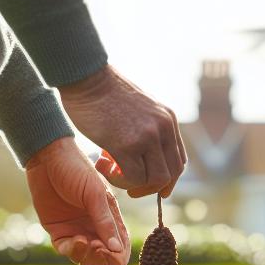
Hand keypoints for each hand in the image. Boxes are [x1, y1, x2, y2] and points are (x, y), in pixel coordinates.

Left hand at [25, 139, 128, 264]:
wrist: (46, 158)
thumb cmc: (76, 170)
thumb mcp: (95, 194)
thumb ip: (105, 222)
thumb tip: (116, 250)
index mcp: (111, 219)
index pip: (121, 248)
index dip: (118, 257)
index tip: (112, 256)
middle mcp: (95, 228)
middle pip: (103, 258)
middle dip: (102, 258)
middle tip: (97, 248)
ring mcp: (77, 231)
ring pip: (85, 258)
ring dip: (87, 256)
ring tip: (84, 242)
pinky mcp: (58, 231)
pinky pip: (66, 250)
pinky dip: (72, 250)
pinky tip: (75, 240)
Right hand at [58, 64, 185, 197]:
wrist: (86, 75)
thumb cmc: (103, 91)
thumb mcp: (139, 106)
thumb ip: (148, 127)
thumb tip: (145, 153)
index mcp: (167, 120)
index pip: (179, 160)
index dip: (167, 179)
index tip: (150, 185)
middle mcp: (162, 128)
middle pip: (172, 173)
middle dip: (154, 188)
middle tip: (132, 189)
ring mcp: (147, 136)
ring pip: (156, 180)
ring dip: (136, 186)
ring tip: (114, 173)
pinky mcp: (127, 144)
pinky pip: (134, 178)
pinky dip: (120, 181)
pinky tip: (104, 167)